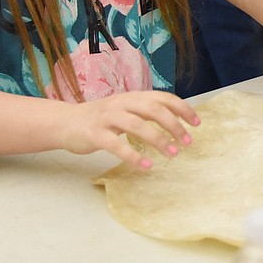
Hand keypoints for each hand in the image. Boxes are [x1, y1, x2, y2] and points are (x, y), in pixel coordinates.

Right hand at [58, 90, 200, 168]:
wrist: (65, 122)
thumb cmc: (101, 119)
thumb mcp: (125, 110)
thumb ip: (145, 112)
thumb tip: (175, 121)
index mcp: (133, 97)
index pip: (163, 98)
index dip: (182, 109)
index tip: (197, 123)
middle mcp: (122, 103)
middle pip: (153, 109)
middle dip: (174, 125)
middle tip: (187, 142)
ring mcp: (107, 118)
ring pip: (137, 125)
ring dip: (158, 140)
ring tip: (173, 154)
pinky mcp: (95, 134)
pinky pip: (116, 145)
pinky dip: (133, 156)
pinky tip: (146, 166)